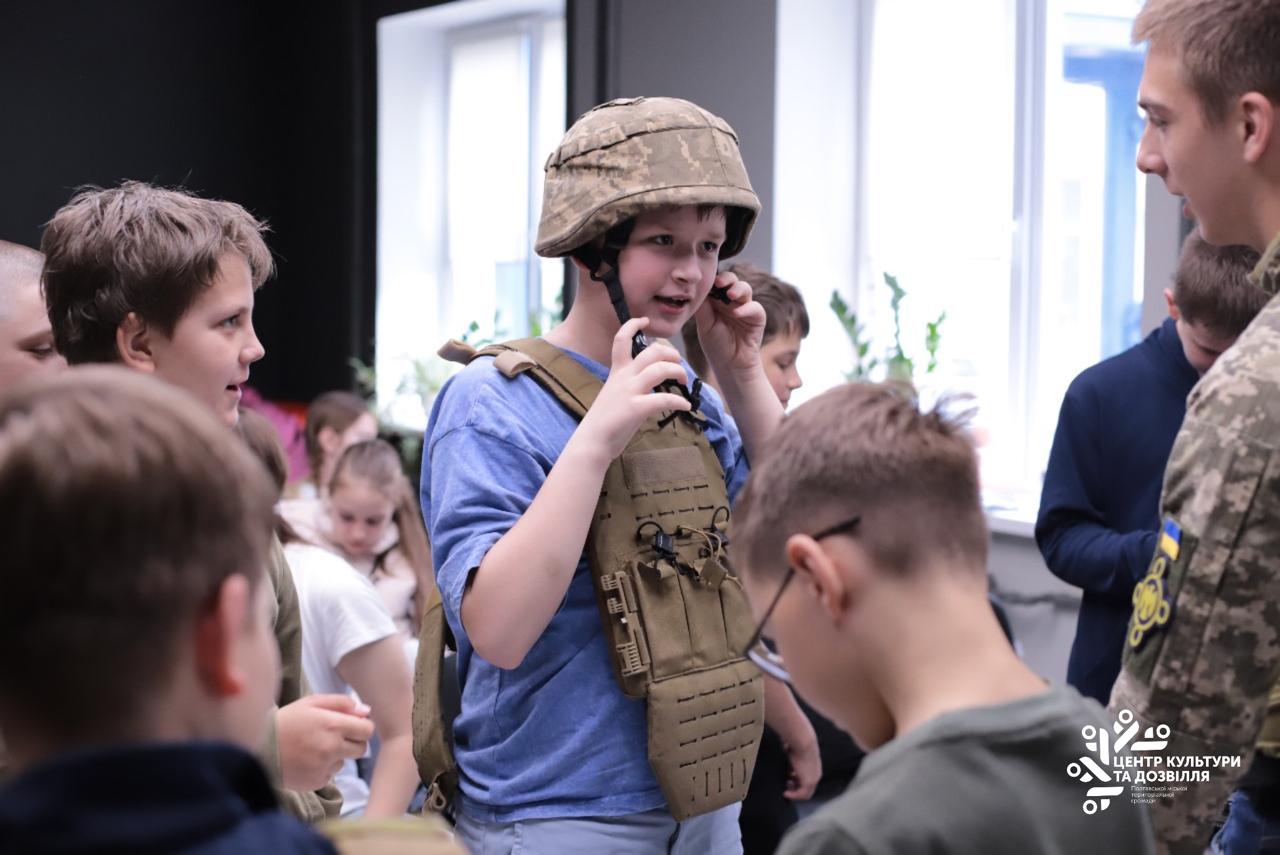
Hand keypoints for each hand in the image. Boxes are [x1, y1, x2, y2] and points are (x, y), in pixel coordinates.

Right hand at [276, 693, 374, 790]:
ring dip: (336, 755)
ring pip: (345, 762)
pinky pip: (330, 774)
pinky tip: (307, 760)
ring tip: (314, 748)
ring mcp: (325, 767)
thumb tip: (366, 711)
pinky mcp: (316, 782)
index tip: (351, 725)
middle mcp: (332, 748)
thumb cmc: (286, 721)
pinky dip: (323, 768)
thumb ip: (341, 703)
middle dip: (353, 742)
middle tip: (334, 737)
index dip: (361, 726)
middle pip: (361, 748)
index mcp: (333, 725)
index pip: (367, 730)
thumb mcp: (311, 703)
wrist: (258, 748)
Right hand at [575, 318, 690, 460]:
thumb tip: (650, 384)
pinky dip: (679, 401)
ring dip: (678, 372)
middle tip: (679, 364)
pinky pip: (664, 398)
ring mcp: (629, 392)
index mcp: (617, 372)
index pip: (621, 340)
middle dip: (671, 353)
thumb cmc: (605, 421)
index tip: (645, 320)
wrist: (592, 441)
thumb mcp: (614, 394)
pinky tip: (685, 406)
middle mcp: (623, 377)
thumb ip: (629, 384)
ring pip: (660, 369)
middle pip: (651, 352)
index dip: (633, 325)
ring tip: (684, 382)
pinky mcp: (635, 408)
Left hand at [695, 271, 766, 377]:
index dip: (713, 279)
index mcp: (718, 301)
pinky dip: (746, 309)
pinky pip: (755, 307)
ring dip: (738, 289)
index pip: (717, 283)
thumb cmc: (716, 346)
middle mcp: (732, 302)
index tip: (707, 280)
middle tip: (719, 283)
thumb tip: (697, 288)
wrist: (730, 365)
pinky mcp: (757, 318)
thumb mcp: (705, 325)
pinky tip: (737, 313)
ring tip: (730, 294)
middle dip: (727, 279)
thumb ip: (703, 307)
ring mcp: (745, 308)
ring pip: (745, 289)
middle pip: (732, 281)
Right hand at [781, 718, 821, 800]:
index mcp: (814, 766)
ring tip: (786, 790)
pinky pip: (803, 795)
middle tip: (786, 784)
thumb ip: (793, 757)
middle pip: (807, 788)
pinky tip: (786, 793)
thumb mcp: (795, 751)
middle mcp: (816, 774)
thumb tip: (784, 753)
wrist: (802, 741)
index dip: (797, 781)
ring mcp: (814, 779)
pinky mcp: (809, 782)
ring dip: (795, 793)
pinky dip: (794, 796)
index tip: (788, 778)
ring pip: (806, 793)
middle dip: (796, 788)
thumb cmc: (797, 742)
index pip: (807, 779)